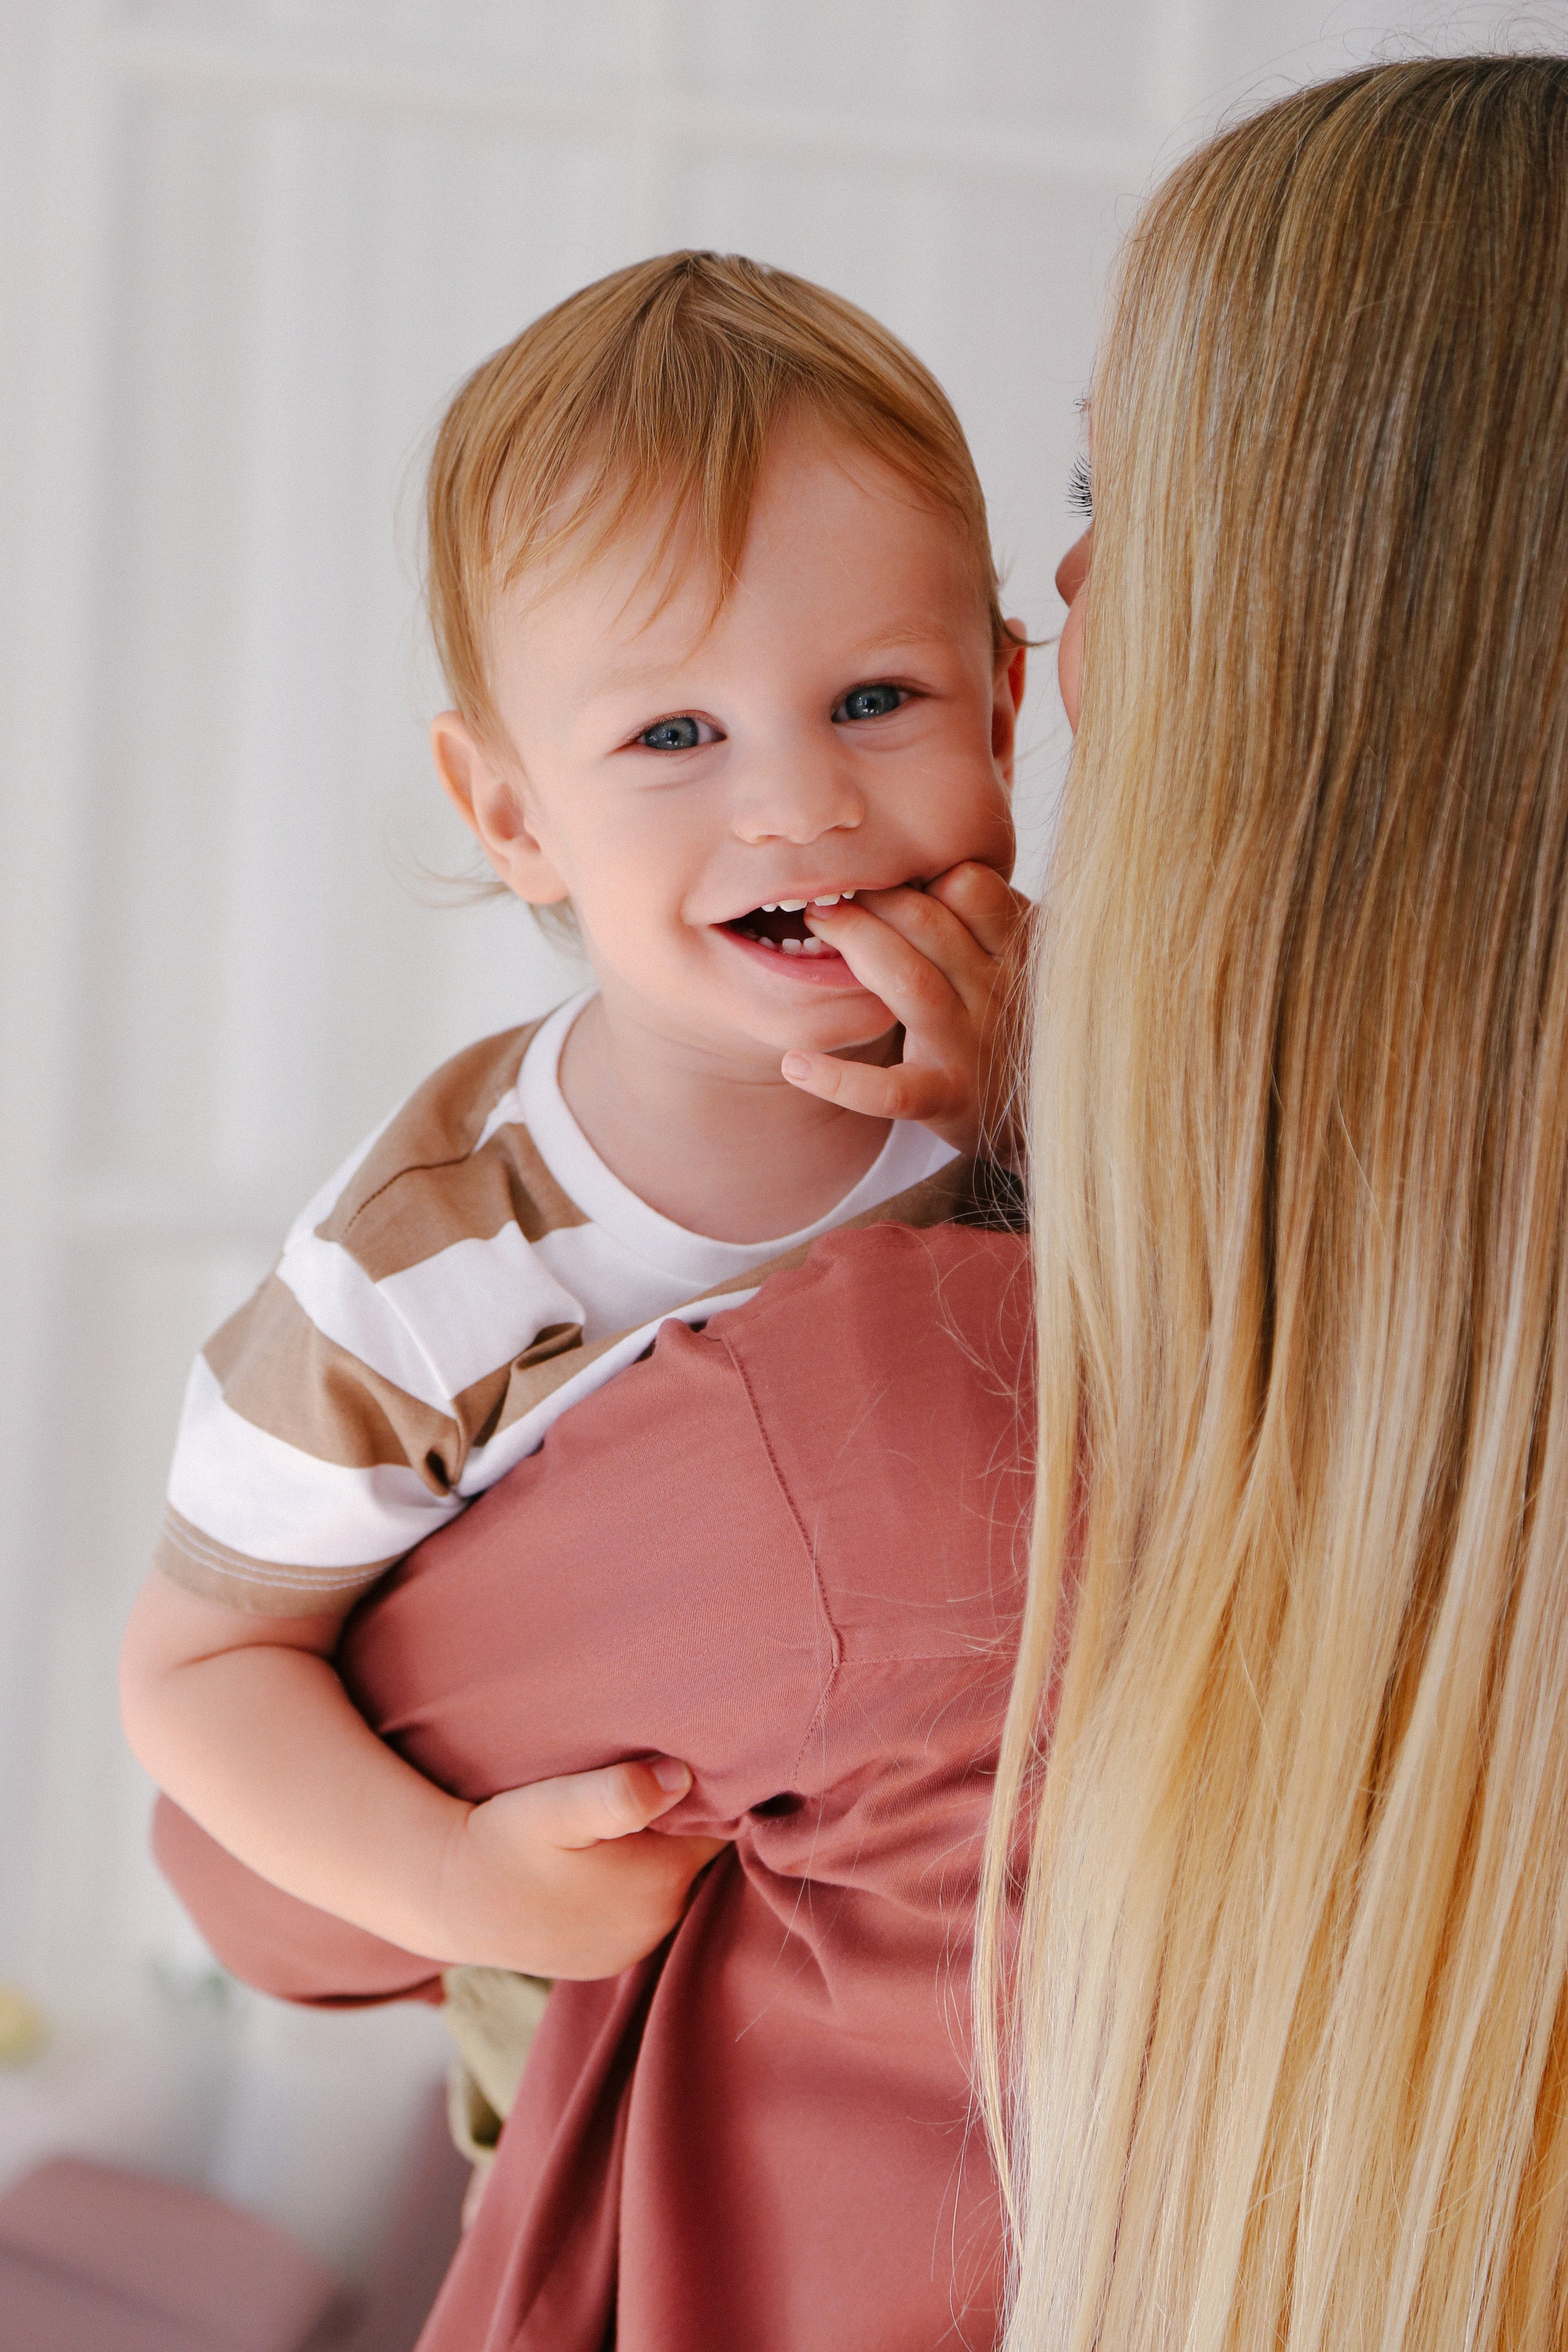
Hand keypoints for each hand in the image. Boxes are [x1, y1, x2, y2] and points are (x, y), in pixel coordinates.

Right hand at [435, 1759, 727, 1978]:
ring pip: (675, 1886)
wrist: (448, 1898)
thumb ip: (620, 1793)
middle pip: (700, 1859)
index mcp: (662, 1880)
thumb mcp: (556, 1806)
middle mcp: (661, 1922)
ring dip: (662, 1856)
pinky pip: (645, 1913)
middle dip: (690, 1824)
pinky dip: (637, 1888)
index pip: (723, 1829)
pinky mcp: (609, 1960)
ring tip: (629, 1822)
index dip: (718, 1794)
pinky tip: (607, 1863)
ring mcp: (636, 1947)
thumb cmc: (503, 1839)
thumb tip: (682, 1777)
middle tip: (659, 1782)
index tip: (699, 1761)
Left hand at [780, 861, 1032, 1159]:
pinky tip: (798, 1063)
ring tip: (814, 924)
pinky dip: (841, 1080)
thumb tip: (924, 859)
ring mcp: (972, 1046)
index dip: (921, 871)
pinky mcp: (947, 1098)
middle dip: (871, 897)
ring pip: (910, 982)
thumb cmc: (1012, 1022)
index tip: (883, 870)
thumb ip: (987, 913)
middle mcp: (999, 993)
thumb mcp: (1019, 959)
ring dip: (856, 944)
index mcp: (1020, 950)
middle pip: (930, 923)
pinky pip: (891, 1090)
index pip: (971, 886)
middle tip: (829, 888)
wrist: (1043, 1115)